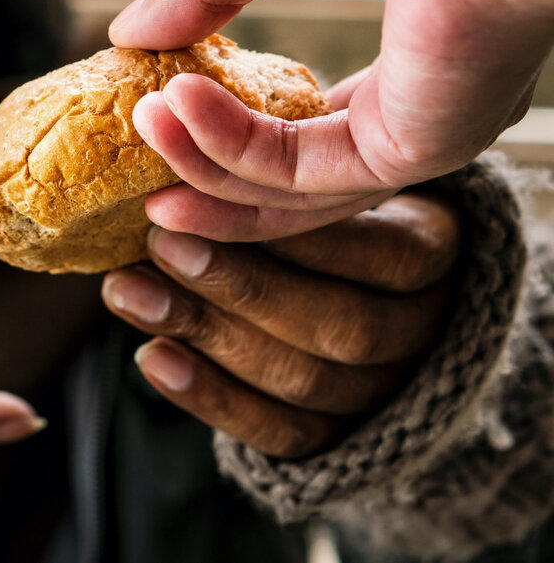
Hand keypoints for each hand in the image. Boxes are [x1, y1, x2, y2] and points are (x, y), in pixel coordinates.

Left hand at [101, 192, 459, 457]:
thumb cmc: (333, 215)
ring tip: (127, 289)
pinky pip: (276, 432)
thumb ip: (286, 163)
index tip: (216, 197)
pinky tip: (152, 357)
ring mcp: (380, 393)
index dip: (302, 237)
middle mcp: (420, 331)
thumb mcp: (330, 177)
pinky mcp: (334, 440)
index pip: (389, 255)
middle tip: (161, 243)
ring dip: (205, 332)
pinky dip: (208, 396)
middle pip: (342, 326)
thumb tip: (192, 123)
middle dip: (241, 284)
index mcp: (435, 254)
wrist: (361, 301)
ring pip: (303, 379)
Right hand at [110, 0, 553, 240]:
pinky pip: (297, 172)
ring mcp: (418, 129)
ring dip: (199, 163)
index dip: (223, 120)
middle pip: (292, 175)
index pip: (303, 115)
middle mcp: (419, 99)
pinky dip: (224, 149)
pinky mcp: (413, 146)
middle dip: (204, 175)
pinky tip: (174, 110)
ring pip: (288, 188)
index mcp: (408, 41)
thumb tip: (131, 33)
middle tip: (136, 171)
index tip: (153, 108)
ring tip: (139, 126)